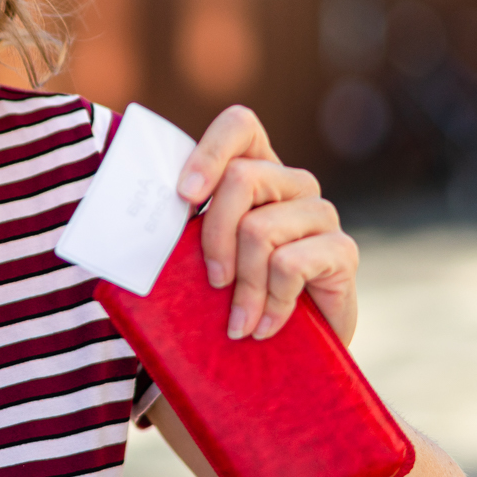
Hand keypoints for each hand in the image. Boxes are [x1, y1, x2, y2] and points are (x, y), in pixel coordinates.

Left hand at [176, 105, 358, 343]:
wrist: (292, 350)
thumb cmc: (235, 298)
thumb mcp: (203, 260)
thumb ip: (183, 234)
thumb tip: (132, 233)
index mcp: (255, 171)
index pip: (240, 126)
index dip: (209, 152)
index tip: (185, 196)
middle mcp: (292, 184)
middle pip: (242, 178)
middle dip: (214, 237)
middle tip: (212, 282)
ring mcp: (321, 214)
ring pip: (260, 228)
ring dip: (243, 286)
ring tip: (239, 321)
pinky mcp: (343, 251)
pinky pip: (290, 264)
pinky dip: (270, 303)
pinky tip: (265, 326)